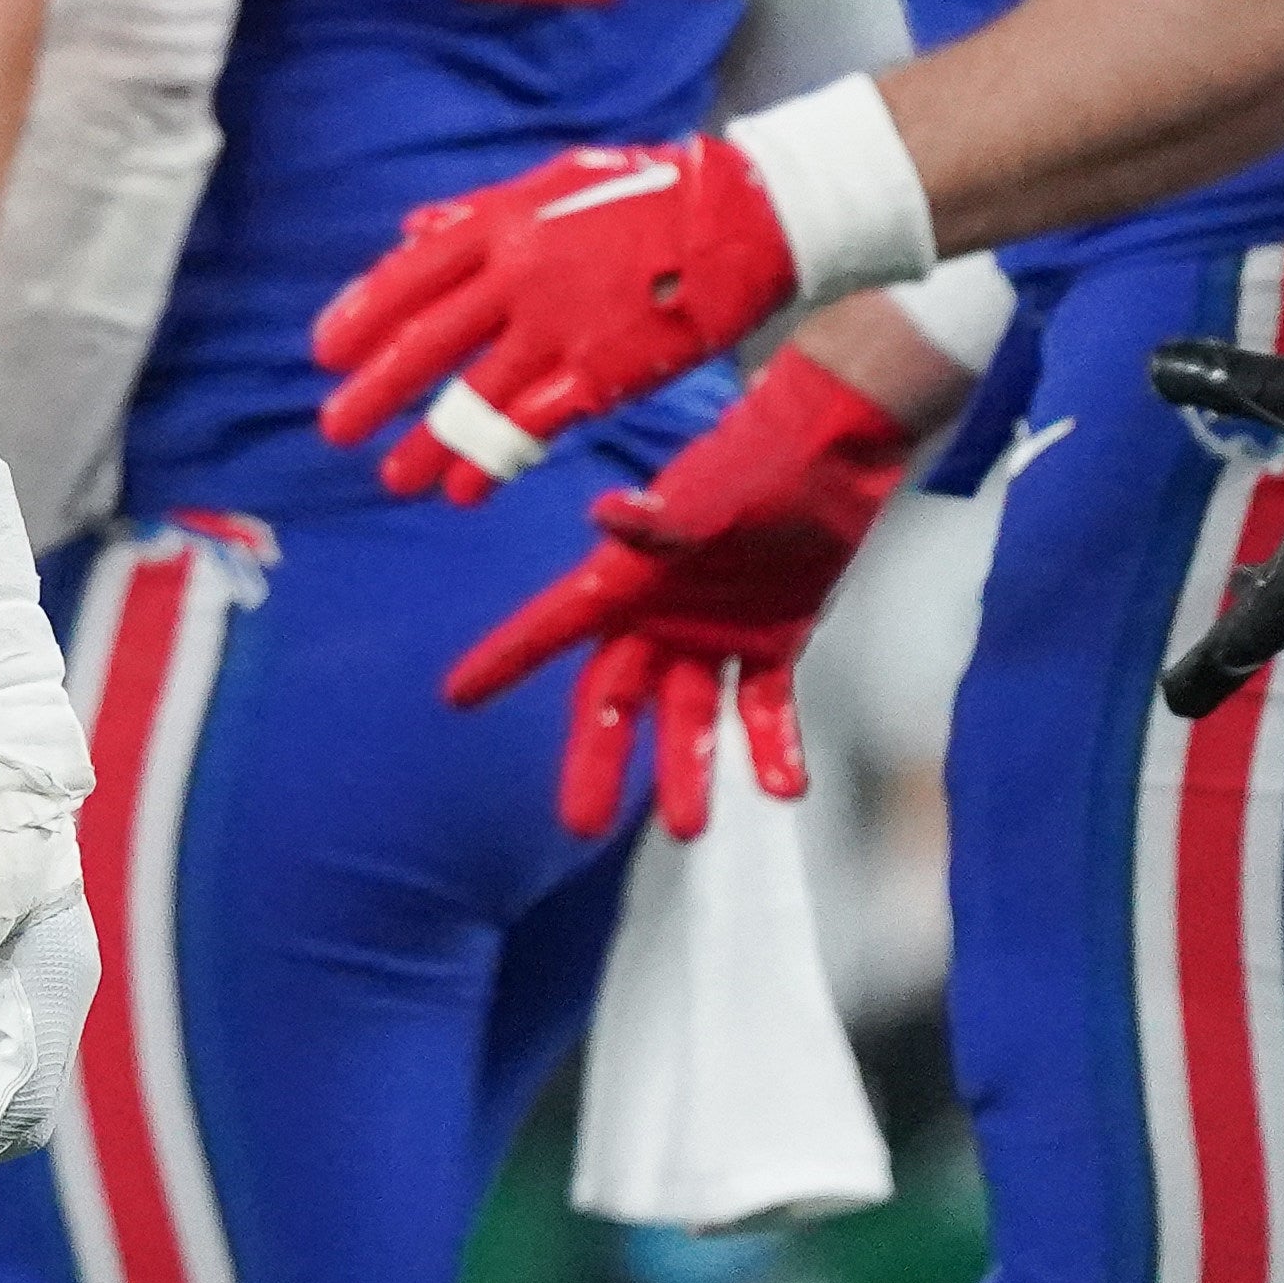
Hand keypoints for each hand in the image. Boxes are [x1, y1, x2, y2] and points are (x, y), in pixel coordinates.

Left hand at [313, 139, 800, 502]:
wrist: (746, 215)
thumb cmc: (648, 193)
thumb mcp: (555, 180)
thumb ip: (477, 210)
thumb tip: (410, 231)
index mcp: (503, 222)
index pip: (411, 275)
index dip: (363, 315)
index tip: (325, 351)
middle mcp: (520, 275)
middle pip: (427, 343)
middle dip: (375, 392)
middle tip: (336, 428)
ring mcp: (561, 327)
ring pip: (474, 397)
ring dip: (428, 444)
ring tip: (396, 479)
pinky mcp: (605, 373)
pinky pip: (533, 426)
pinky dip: (494, 461)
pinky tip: (465, 489)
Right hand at [442, 347, 921, 836]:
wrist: (826, 452)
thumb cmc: (755, 463)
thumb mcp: (708, 495)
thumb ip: (661, 516)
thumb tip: (608, 513)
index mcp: (628, 581)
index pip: (553, 627)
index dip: (505, 660)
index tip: (458, 696)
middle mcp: (660, 616)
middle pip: (617, 699)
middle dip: (600, 760)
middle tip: (582, 824)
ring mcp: (714, 633)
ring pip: (689, 717)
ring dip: (687, 770)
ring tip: (690, 830)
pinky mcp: (771, 642)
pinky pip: (764, 708)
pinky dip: (772, 748)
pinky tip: (784, 789)